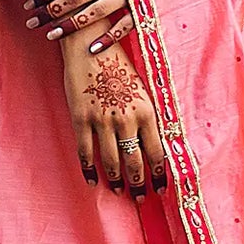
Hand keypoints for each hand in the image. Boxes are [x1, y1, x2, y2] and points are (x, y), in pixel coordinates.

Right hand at [60, 34, 167, 196]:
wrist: (89, 45)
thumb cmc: (118, 65)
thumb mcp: (141, 89)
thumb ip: (147, 116)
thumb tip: (154, 142)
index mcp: (146, 111)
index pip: (158, 152)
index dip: (160, 175)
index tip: (162, 189)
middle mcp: (126, 119)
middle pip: (135, 162)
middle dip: (139, 184)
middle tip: (141, 198)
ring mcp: (102, 120)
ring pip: (111, 161)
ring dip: (115, 181)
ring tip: (118, 192)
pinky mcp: (80, 119)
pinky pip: (85, 152)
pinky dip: (89, 170)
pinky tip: (93, 182)